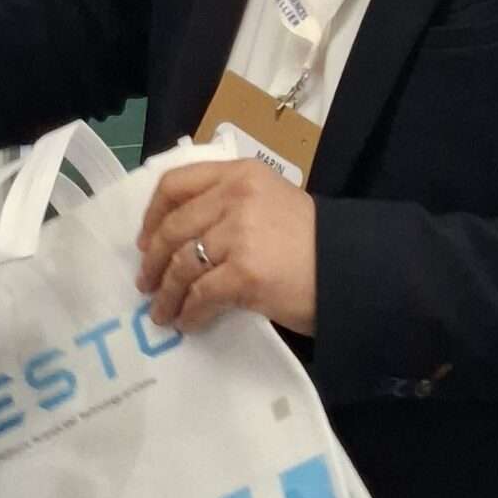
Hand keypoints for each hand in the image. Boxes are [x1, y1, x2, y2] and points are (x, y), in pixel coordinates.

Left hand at [136, 158, 316, 335]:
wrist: (354, 269)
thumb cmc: (313, 241)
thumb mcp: (270, 201)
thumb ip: (229, 204)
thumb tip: (180, 236)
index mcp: (239, 174)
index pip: (175, 184)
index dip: (152, 215)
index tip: (144, 241)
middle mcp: (235, 197)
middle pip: (172, 228)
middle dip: (153, 261)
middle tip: (146, 283)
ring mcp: (239, 235)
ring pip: (182, 265)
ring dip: (166, 294)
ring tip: (162, 313)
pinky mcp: (245, 273)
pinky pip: (201, 295)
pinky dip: (189, 312)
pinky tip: (188, 323)